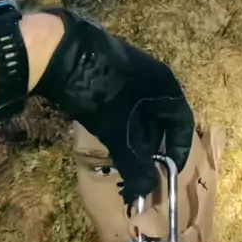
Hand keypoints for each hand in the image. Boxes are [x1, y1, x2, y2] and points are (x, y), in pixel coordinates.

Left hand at [30, 7, 193, 204]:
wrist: (59, 50)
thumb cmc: (99, 91)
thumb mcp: (118, 131)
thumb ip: (134, 163)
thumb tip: (146, 191)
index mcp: (165, 86)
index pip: (182, 123)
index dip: (178, 149)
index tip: (169, 171)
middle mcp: (154, 77)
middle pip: (162, 119)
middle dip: (153, 147)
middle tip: (143, 169)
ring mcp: (131, 73)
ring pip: (142, 113)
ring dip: (136, 137)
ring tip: (126, 159)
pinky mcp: (111, 73)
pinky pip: (126, 105)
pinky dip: (123, 124)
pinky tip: (110, 138)